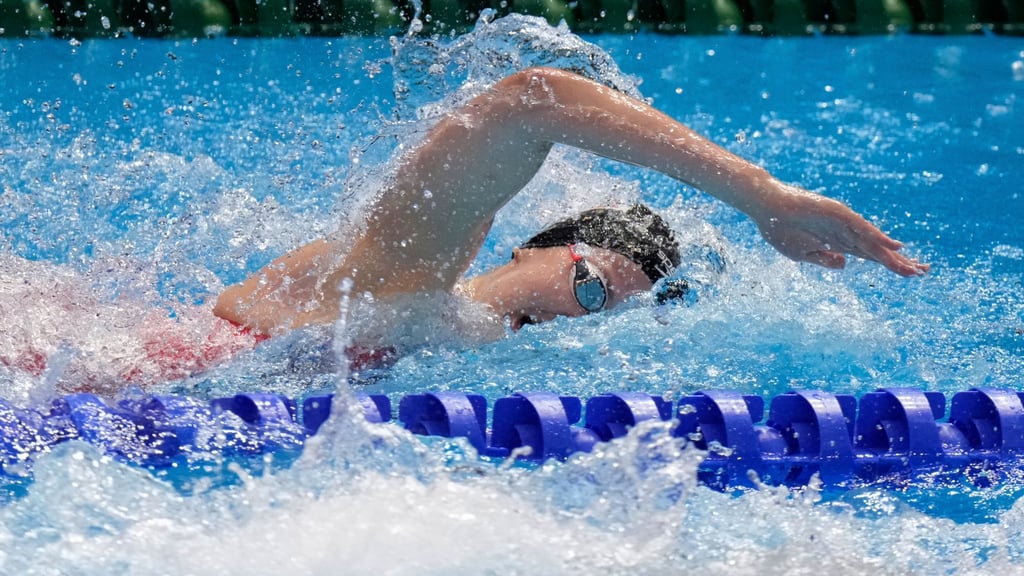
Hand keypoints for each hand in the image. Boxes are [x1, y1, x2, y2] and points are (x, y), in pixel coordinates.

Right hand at [752, 185, 928, 276]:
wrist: (765, 208)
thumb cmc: (779, 230)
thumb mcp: (802, 255)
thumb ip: (825, 260)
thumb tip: (846, 264)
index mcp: (837, 243)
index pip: (870, 255)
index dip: (890, 264)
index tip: (909, 273)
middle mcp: (845, 233)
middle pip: (878, 250)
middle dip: (898, 262)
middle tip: (922, 272)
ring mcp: (843, 223)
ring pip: (873, 242)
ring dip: (893, 256)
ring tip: (914, 267)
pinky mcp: (838, 214)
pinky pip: (862, 228)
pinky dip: (878, 237)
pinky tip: (894, 246)